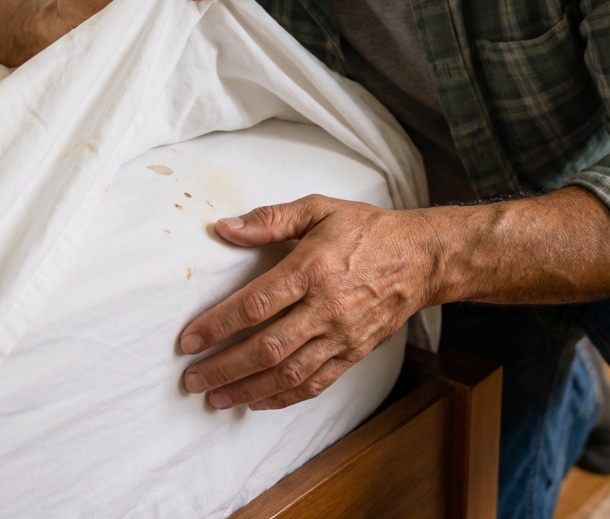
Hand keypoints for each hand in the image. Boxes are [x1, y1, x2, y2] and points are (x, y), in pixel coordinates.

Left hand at [178, 195, 442, 410]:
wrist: (420, 258)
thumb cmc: (366, 229)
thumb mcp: (318, 208)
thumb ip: (270, 219)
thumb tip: (225, 228)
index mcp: (313, 267)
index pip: (256, 303)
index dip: (219, 325)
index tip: (188, 340)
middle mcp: (327, 307)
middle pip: (267, 347)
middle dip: (224, 367)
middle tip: (191, 379)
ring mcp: (342, 335)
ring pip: (288, 374)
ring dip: (247, 389)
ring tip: (215, 397)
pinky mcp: (354, 353)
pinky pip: (315, 383)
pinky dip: (283, 398)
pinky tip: (257, 401)